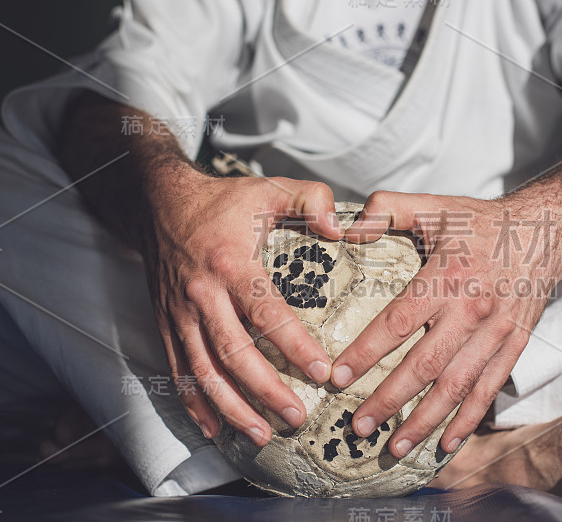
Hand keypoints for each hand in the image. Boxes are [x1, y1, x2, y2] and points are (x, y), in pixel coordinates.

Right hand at [140, 167, 342, 445]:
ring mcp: (179, 313)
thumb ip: (310, 200)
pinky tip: (213, 427)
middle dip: (265, 390)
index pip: (266, 313)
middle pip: (232, 353)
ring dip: (231, 408)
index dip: (294, 346)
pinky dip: (194, 402)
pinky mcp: (166, 323)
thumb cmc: (219, 202)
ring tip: (262, 434)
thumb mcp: (268, 189)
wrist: (157, 203)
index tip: (323, 373)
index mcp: (230, 264)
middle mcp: (201, 294)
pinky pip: (178, 369)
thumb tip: (341, 228)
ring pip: (203, 371)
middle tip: (297, 416)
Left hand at [333, 191, 556, 457]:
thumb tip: (346, 228)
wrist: (544, 234)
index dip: (366, 352)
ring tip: (394, 447)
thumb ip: (388, 210)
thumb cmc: (482, 222)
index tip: (337, 377)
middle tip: (358, 426)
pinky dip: (468, 420)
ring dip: (424, 421)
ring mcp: (496, 333)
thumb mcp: (434, 206)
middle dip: (389, 400)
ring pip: (456, 387)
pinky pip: (489, 389)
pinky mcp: (514, 346)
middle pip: (425, 366)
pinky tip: (446, 443)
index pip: (398, 322)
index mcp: (446, 278)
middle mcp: (471, 311)